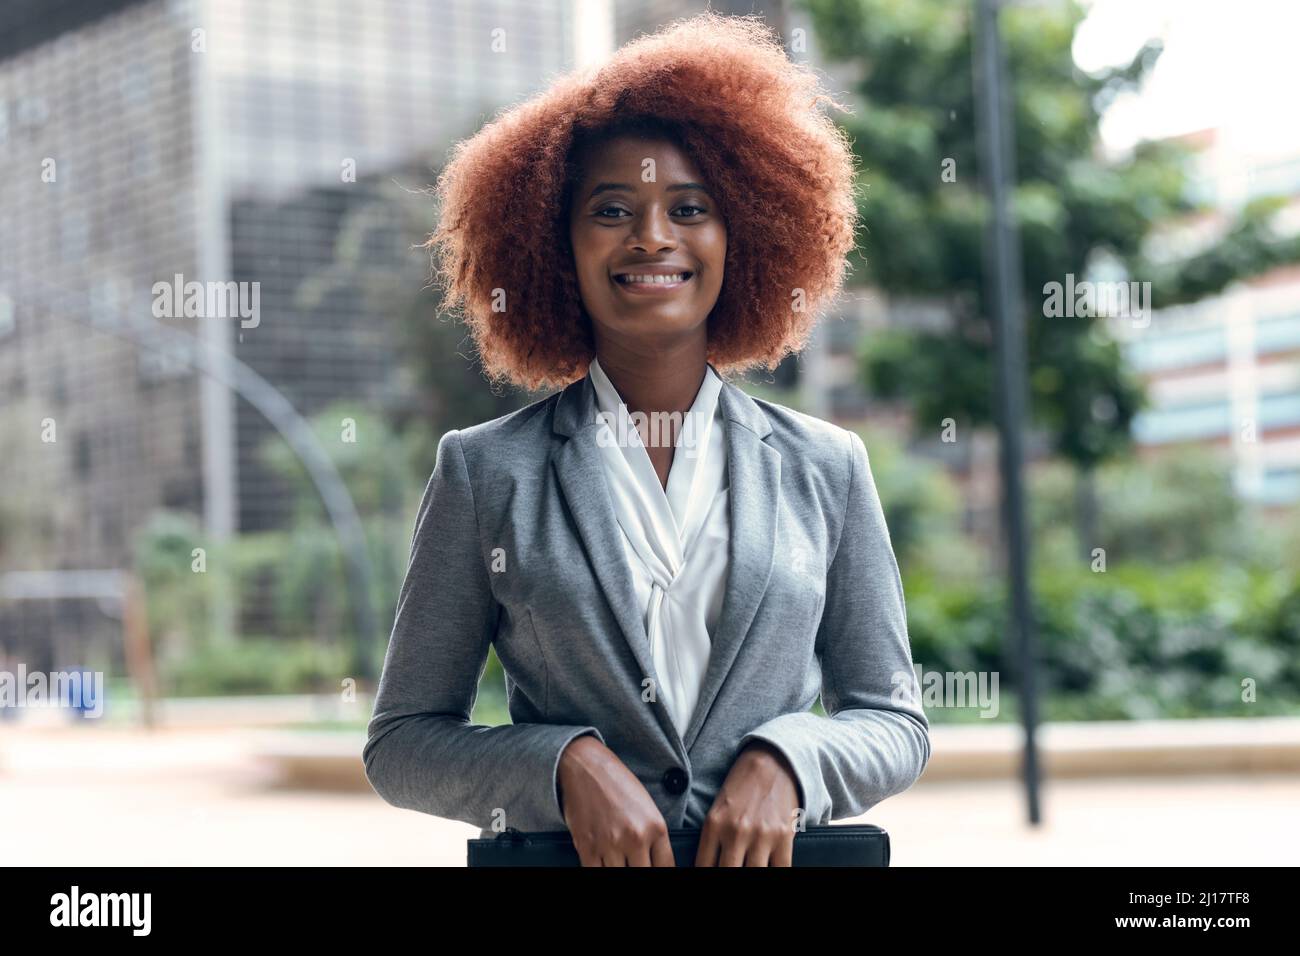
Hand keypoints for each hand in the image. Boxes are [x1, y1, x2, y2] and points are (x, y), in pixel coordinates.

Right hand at [558, 734, 675, 865]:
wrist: (586, 767)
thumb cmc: (618, 783)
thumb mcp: (647, 807)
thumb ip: (654, 838)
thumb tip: (654, 863)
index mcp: (656, 827)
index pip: (666, 867)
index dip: (661, 872)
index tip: (655, 868)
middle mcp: (635, 838)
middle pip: (643, 874)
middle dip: (640, 870)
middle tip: (634, 862)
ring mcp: (610, 844)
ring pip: (619, 875)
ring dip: (619, 869)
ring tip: (618, 859)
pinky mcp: (587, 847)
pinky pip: (594, 873)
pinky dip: (599, 869)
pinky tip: (602, 861)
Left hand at [696, 740, 800, 866]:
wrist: (772, 761)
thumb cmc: (741, 788)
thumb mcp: (717, 811)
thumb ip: (712, 841)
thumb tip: (709, 867)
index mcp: (714, 825)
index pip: (704, 867)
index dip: (706, 877)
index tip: (711, 876)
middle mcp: (735, 832)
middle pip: (727, 873)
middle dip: (728, 876)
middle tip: (733, 868)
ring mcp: (761, 835)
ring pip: (754, 874)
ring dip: (752, 873)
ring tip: (749, 866)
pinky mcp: (783, 836)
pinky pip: (780, 870)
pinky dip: (775, 872)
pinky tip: (770, 867)